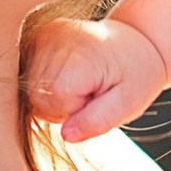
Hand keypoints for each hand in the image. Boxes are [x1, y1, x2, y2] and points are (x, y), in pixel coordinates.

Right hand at [26, 9, 165, 137]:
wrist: (139, 39)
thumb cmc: (136, 73)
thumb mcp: (127, 103)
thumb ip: (97, 121)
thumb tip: (67, 135)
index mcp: (74, 61)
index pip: (51, 107)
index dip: (73, 112)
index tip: (95, 98)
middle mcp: (51, 42)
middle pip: (36, 98)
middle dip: (61, 104)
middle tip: (90, 90)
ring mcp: (42, 35)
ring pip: (31, 87)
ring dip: (53, 92)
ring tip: (82, 79)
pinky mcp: (38, 34)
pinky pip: (30, 72)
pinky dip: (48, 79)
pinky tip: (70, 70)